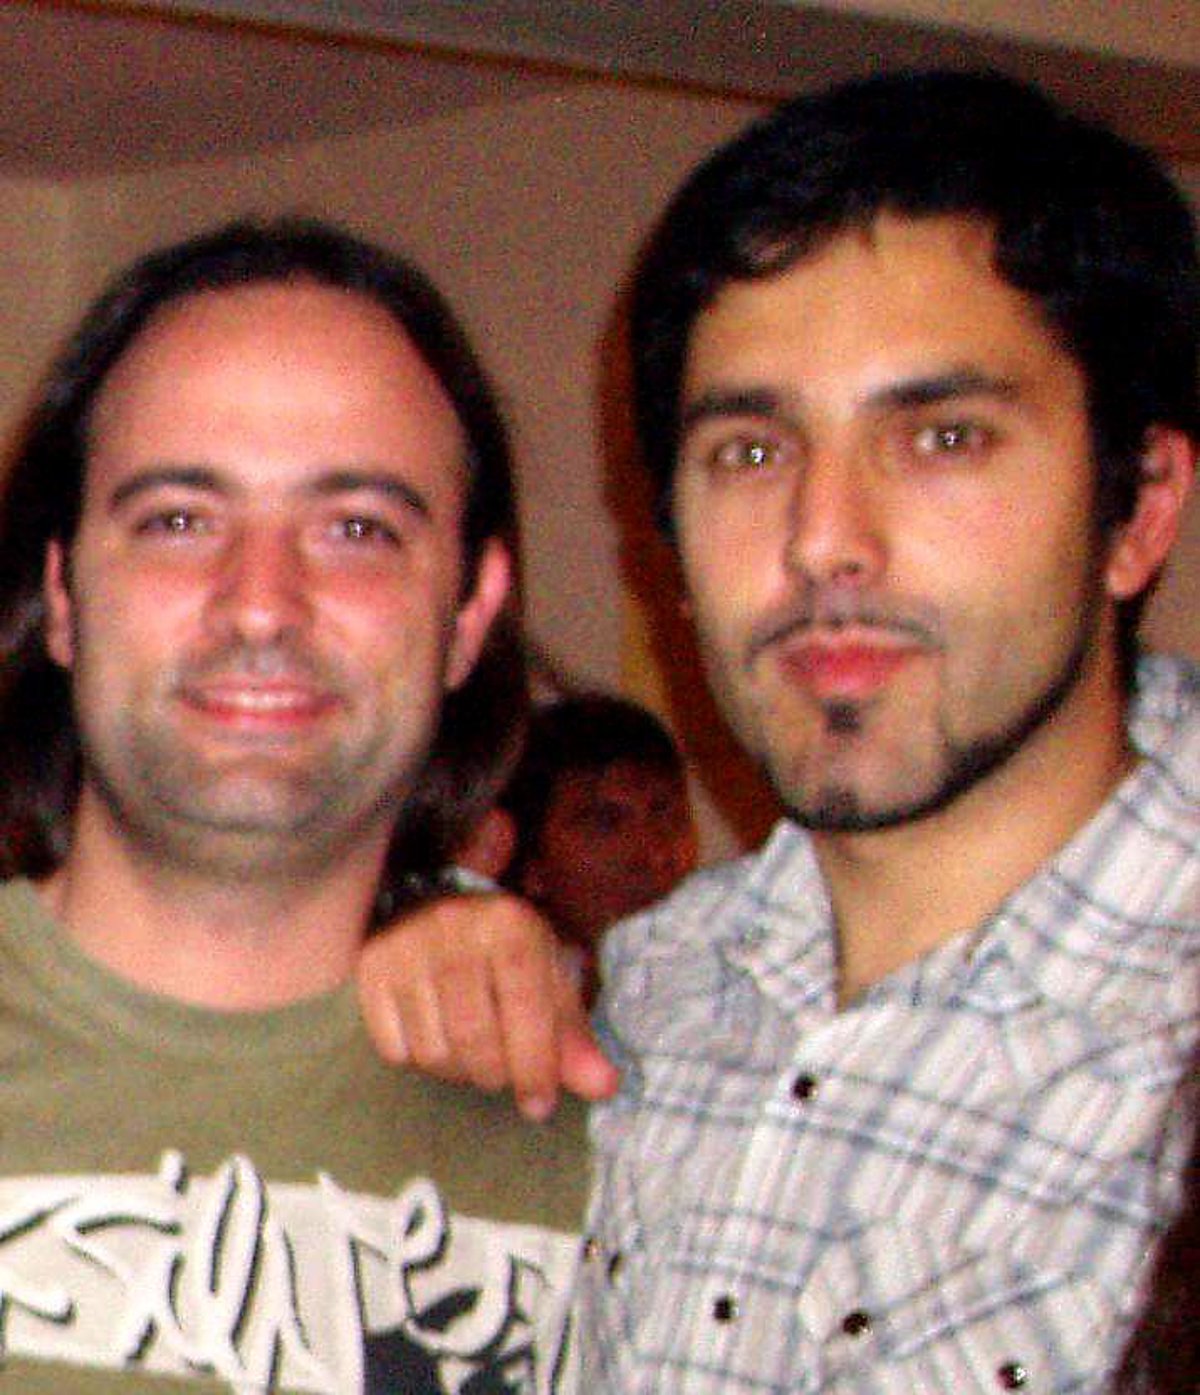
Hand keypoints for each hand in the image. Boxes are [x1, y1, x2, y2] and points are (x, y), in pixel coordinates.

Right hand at [357, 892, 619, 1120]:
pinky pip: (393, 1048)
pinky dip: (417, 1059)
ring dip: (458, 1071)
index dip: (535, 1065)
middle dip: (496, 1074)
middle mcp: (455, 929)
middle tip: (502, 1075)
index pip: (525, 1008)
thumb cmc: (505, 950)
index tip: (539, 1105)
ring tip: (471, 1055)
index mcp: (510, 925)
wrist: (437, 904)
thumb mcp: (549, 979)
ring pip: (433, 1051)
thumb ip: (573, 1035)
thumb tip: (604, 1086)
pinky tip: (435, 1037)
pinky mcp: (370, 968)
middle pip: (475, 1039)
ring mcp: (406, 948)